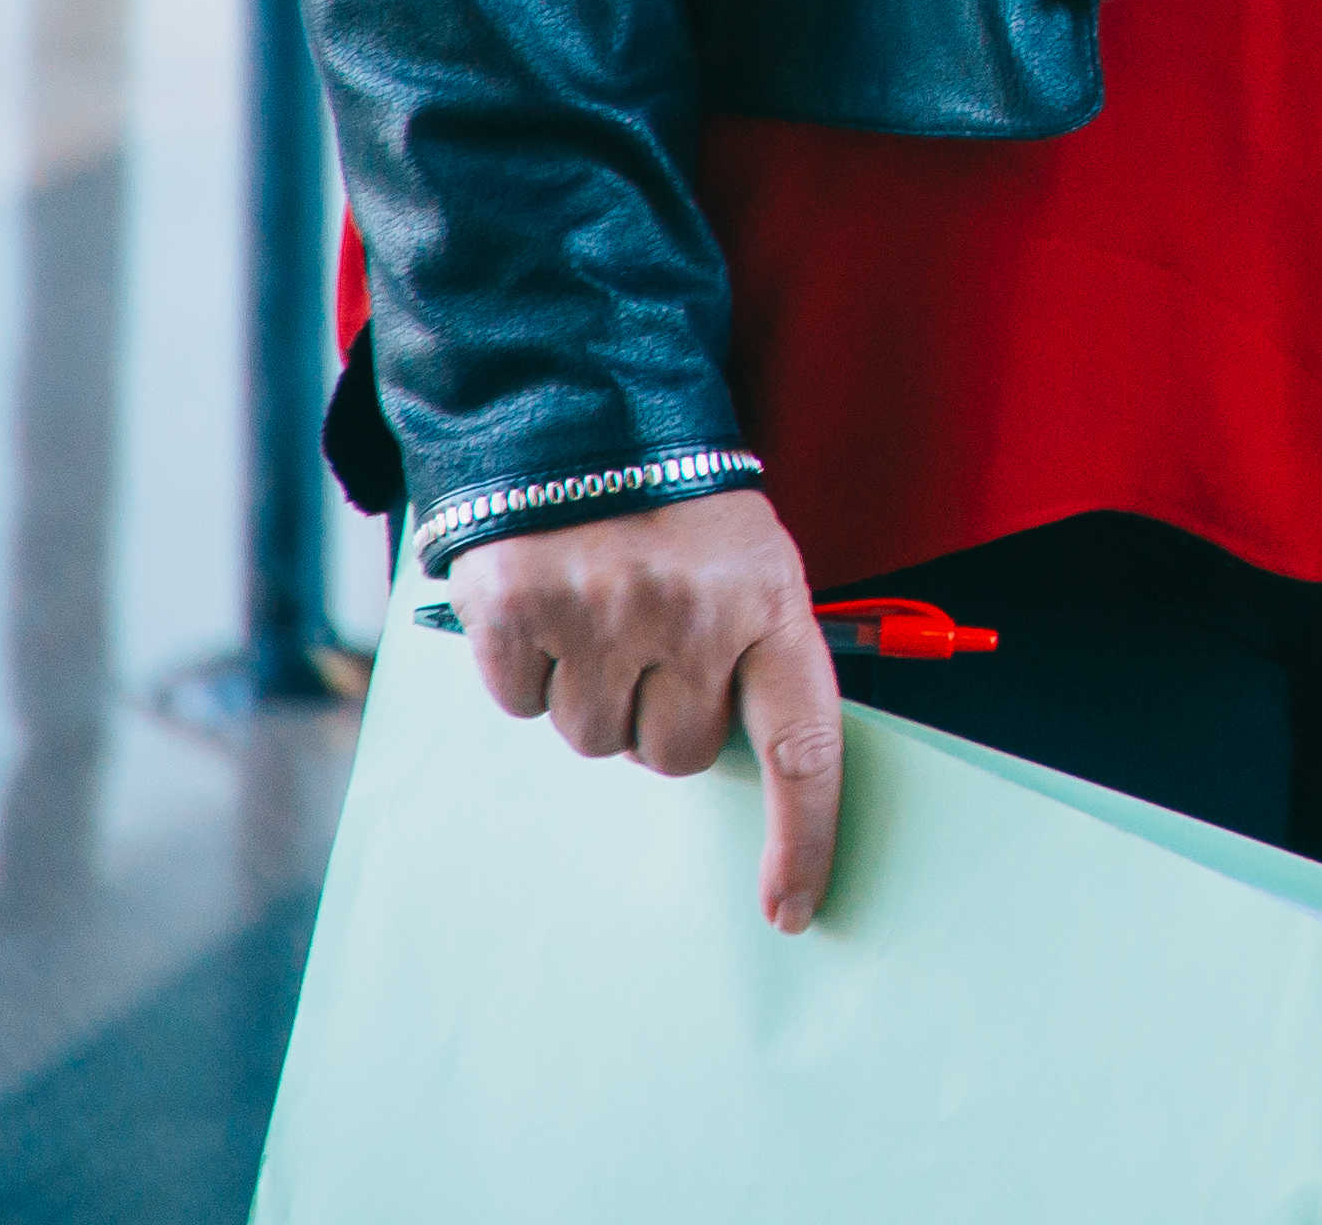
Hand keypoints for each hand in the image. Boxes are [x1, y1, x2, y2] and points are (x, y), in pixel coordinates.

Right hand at [454, 482, 847, 931]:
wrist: (586, 414)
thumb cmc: (682, 510)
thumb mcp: (751, 564)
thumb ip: (751, 655)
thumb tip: (743, 763)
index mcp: (770, 604)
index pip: (804, 745)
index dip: (803, 835)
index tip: (791, 907)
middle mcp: (692, 617)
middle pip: (676, 755)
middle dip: (663, 718)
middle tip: (656, 646)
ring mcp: (603, 616)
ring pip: (595, 739)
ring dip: (594, 693)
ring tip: (603, 612)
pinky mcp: (517, 613)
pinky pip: (522, 703)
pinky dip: (528, 670)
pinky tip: (548, 606)